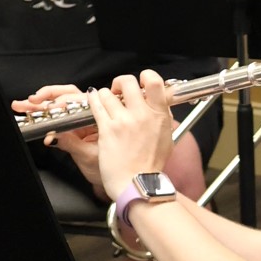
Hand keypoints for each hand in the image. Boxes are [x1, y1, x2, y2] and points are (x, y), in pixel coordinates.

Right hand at [15, 83, 104, 192]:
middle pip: (68, 97)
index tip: (50, 107)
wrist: (117, 180)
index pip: (81, 100)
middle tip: (31, 101)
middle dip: (46, 98)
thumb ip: (70, 143)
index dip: (64, 101)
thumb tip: (53, 134)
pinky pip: (57, 117)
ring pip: (60, 104)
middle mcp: (92, 115)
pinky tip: (29, 115)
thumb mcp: (88, 156)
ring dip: (40, 104)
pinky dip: (42, 115)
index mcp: (102, 117)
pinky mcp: (73, 127)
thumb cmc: (112, 168)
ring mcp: (82, 120)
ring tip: (23, 105)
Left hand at [84, 70, 176, 200]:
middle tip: (118, 91)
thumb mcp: (167, 139)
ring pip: (107, 93)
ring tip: (105, 103)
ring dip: (104, 95)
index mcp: (160, 116)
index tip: (140, 82)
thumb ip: (163, 119)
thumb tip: (161, 105)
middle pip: (127, 81)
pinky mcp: (107, 129)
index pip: (154, 81)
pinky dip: (93, 101)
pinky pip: (96, 105)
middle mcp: (143, 115)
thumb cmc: (151, 166)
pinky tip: (94, 103)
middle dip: (120, 83)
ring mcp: (124, 121)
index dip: (144, 76)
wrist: (138, 184)